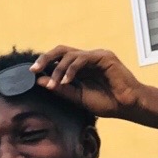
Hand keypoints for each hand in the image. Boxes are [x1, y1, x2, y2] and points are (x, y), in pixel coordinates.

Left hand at [32, 45, 146, 120]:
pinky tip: (66, 80)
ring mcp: (96, 56)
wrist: (127, 106)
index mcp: (80, 67)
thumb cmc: (106, 102)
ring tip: (55, 83)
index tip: (31, 74)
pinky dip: (72, 69)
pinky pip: (83, 58)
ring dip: (58, 69)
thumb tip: (40, 81)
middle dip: (45, 58)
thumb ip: (61, 89)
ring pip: (70, 54)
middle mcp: (86, 59)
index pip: (58, 59)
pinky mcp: (104, 57)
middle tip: (34, 70)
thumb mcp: (77, 97)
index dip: (45, 64)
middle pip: (61, 50)